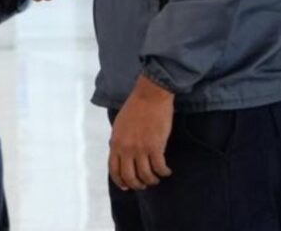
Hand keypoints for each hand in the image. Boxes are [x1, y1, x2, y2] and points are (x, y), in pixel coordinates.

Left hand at [109, 75, 174, 190]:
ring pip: (145, 175)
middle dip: (137, 184)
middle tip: (144, 185)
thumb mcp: (119, 124)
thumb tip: (118, 153)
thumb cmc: (135, 107)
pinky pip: (159, 167)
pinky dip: (164, 172)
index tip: (126, 186)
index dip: (120, 181)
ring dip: (152, 180)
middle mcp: (126, 148)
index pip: (114, 169)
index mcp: (116, 142)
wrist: (150, 95)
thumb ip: (118, 140)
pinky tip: (167, 171)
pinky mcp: (156, 146)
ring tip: (156, 178)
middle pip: (130, 176)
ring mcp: (141, 148)